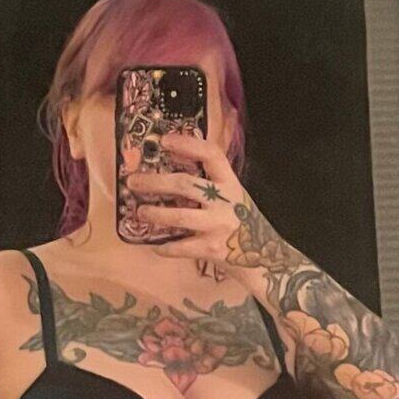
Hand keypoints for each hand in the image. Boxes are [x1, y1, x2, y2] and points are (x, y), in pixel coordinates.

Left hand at [127, 133, 284, 275]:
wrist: (265, 258)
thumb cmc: (242, 223)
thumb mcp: (232, 197)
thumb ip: (210, 183)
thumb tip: (173, 165)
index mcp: (231, 183)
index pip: (211, 155)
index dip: (188, 144)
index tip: (165, 140)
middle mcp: (226, 201)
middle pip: (185, 184)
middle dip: (155, 182)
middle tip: (133, 182)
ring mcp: (219, 226)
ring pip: (179, 216)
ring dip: (155, 214)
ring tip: (140, 212)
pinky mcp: (212, 249)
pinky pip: (181, 247)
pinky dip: (165, 247)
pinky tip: (156, 246)